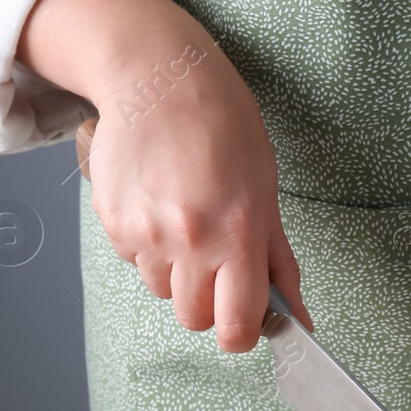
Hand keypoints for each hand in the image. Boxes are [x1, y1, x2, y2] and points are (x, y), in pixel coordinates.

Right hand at [19, 0, 310, 349]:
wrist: (159, 76)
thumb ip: (278, 262)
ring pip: (162, 292)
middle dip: (209, 303)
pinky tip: (161, 205)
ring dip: (178, 273)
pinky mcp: (113, 222)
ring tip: (189, 222)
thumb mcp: (267, 192)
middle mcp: (189, 239)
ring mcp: (145, 233)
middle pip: (194, 319)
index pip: (236, 327)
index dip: (242, 333)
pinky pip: (134, 262)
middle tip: (219, 263)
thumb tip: (297, 316)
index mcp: (237, 233)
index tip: (245, 320)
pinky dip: (148, 247)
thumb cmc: (223, 126)